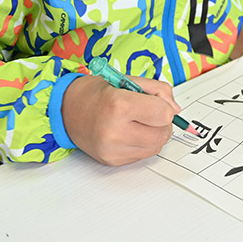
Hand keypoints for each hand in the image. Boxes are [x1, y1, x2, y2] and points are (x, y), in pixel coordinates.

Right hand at [61, 74, 180, 165]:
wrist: (66, 110)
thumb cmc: (97, 93)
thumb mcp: (127, 80)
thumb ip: (157, 91)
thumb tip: (176, 110)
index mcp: (118, 106)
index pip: (164, 114)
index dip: (164, 106)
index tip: (154, 101)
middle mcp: (114, 132)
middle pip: (163, 134)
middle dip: (162, 122)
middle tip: (148, 112)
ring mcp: (113, 150)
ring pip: (156, 147)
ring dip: (155, 134)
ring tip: (139, 121)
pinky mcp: (112, 161)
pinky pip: (143, 155)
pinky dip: (143, 143)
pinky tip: (129, 132)